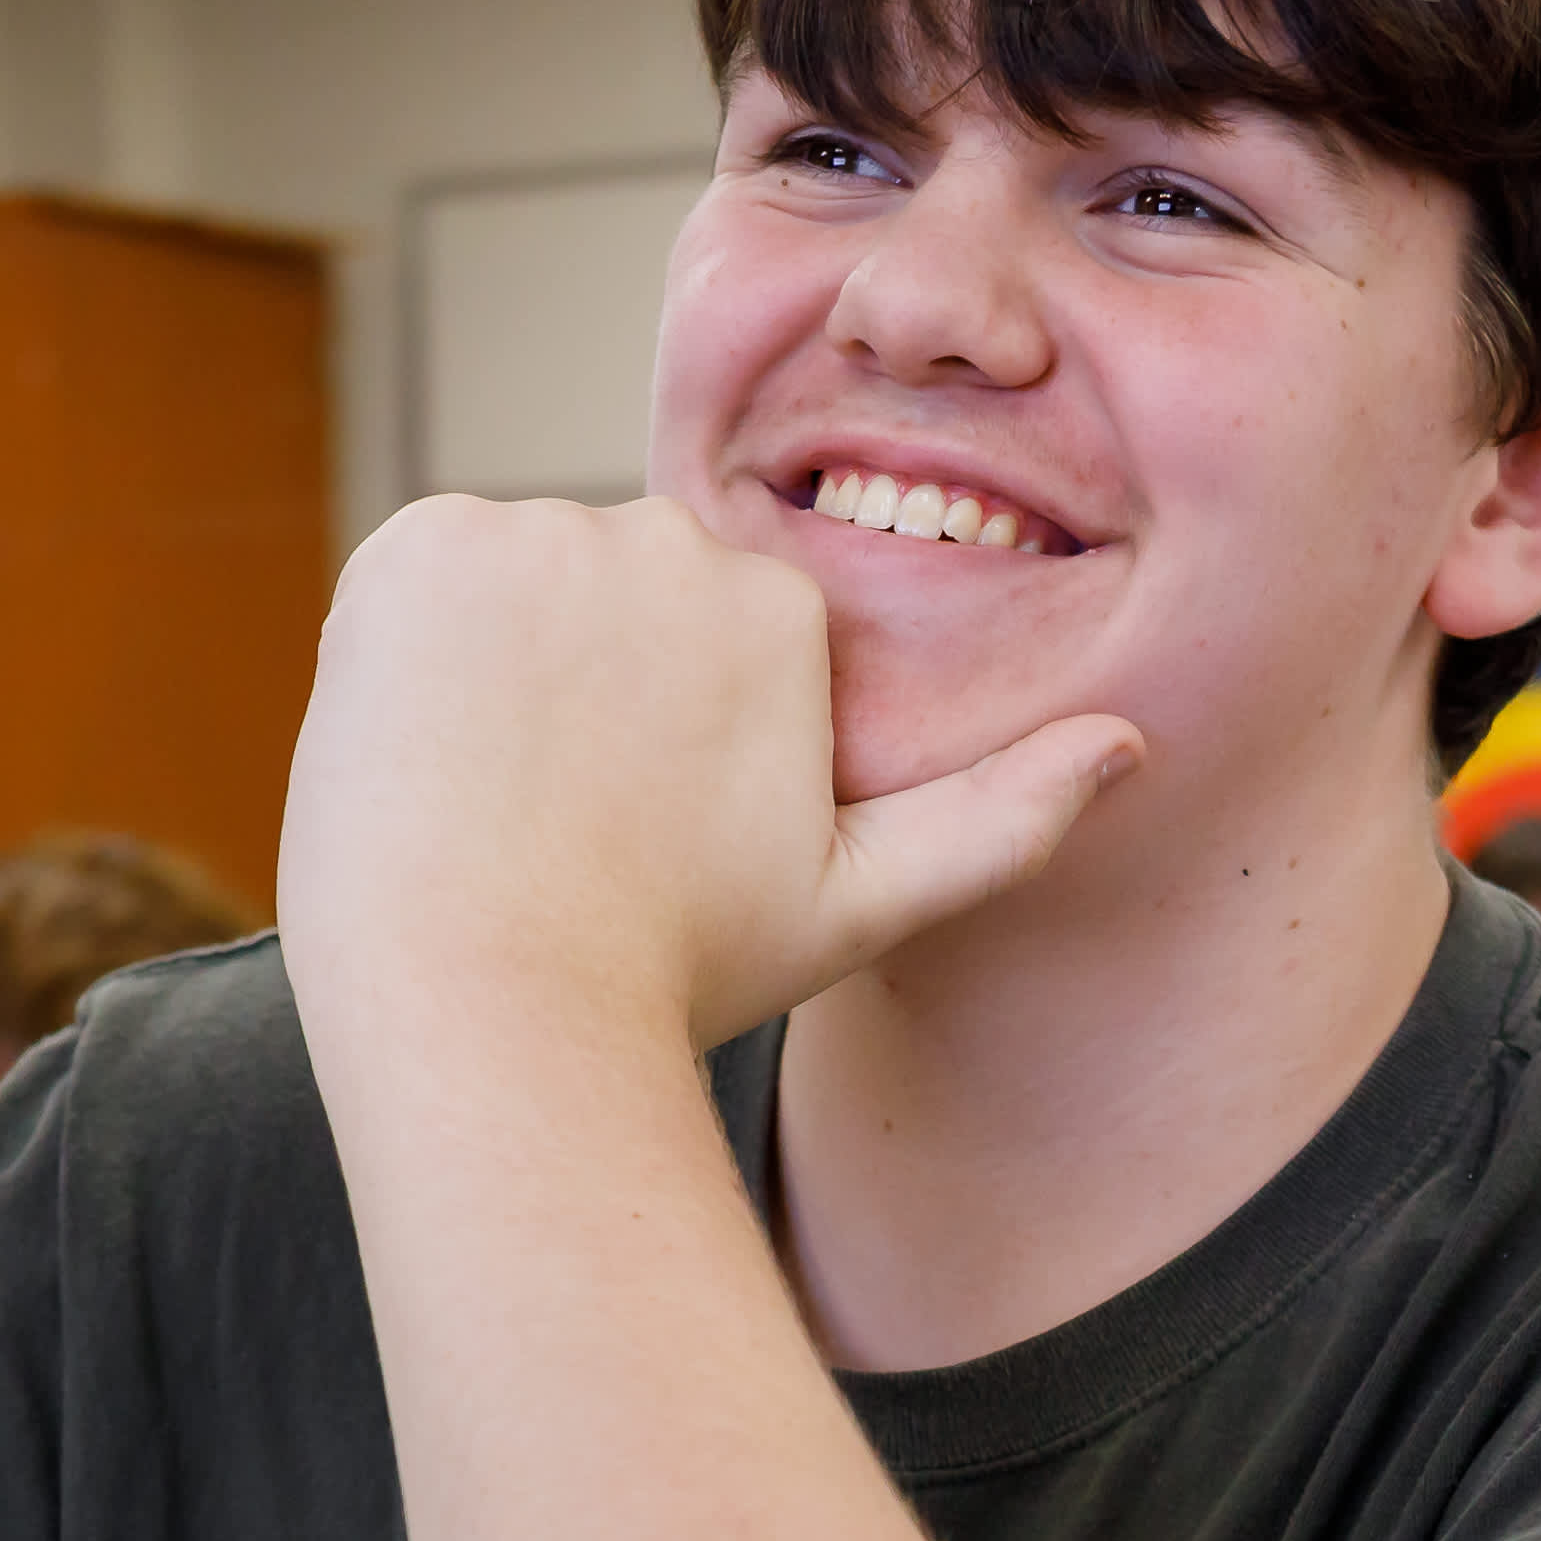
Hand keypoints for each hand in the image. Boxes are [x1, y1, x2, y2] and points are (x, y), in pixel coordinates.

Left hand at [273, 494, 1139, 1060]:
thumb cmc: (673, 972)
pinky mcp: (418, 544)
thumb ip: (998, 820)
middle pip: (602, 596)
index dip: (650, 738)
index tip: (626, 831)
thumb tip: (1131, 743)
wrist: (490, 1005)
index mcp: (775, 606)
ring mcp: (536, 534)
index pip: (691, 634)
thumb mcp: (856, 906)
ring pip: (508, 587)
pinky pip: (418, 576)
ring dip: (491, 670)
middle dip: (575, 690)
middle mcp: (668, 539)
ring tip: (490, 798)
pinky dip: (409, 652)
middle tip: (555, 822)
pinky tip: (429, 751)